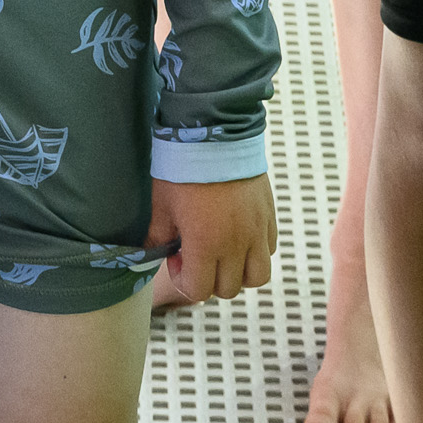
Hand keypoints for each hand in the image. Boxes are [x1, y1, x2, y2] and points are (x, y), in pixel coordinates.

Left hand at [148, 172, 276, 304]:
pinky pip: (268, 250)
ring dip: (237, 273)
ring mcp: (257, 231)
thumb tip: (153, 253)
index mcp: (206, 244)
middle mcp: (236, 244)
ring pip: (257, 276)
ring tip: (221, 251)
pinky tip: (237, 234)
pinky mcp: (269, 216)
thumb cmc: (182, 168)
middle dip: (208, 278)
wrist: (214, 132)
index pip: (199, 290)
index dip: (183, 280)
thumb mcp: (161, 205)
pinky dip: (254, 252)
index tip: (176, 258)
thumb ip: (157, 236)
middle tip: (196, 253)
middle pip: (228, 289)